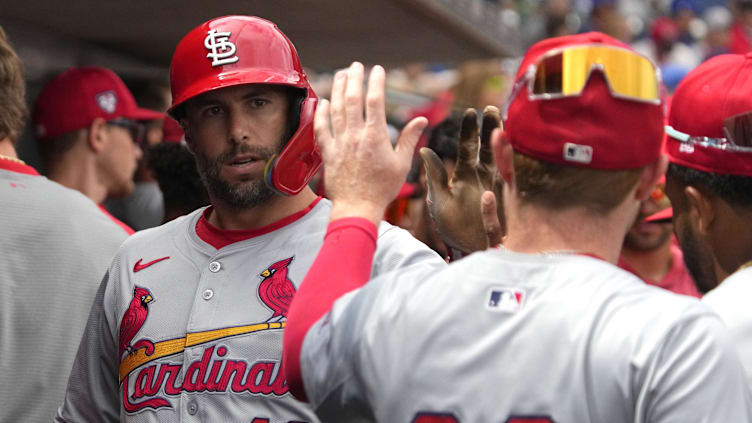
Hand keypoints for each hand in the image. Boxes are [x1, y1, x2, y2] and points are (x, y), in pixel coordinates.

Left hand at [314, 62, 427, 224]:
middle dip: (354, 78)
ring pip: (336, 109)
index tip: (378, 70)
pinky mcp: (328, 152)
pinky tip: (324, 102)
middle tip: (356, 65)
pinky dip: (322, 113)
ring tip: (340, 75)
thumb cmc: (382, 188)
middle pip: (352, 99)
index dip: (376, 82)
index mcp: (375, 137)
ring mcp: (339, 143)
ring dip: (337, 89)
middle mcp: (355, 136)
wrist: (357, 207)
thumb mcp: (401, 163)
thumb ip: (409, 139)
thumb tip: (420, 120)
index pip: (375, 101)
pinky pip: (322, 128)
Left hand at [419, 106, 503, 252]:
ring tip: (498, 138)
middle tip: (492, 109)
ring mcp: (494, 197)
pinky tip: (486, 198)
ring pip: (501, 174)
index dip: (470, 130)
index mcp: (467, 174)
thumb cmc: (452, 224)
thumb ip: (434, 176)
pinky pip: (494, 213)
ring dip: (501, 157)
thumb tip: (424, 150)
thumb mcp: (438, 199)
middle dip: (491, 131)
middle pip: (489, 152)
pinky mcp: (496, 221)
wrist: (464, 249)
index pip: (469, 148)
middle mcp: (483, 181)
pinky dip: (490, 209)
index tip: (471, 111)